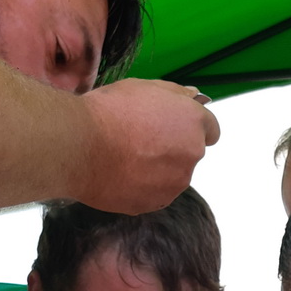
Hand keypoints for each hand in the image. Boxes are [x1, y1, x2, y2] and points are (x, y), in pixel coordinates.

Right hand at [77, 79, 219, 213]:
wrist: (80, 146)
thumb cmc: (109, 112)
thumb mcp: (144, 87)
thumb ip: (176, 94)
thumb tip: (194, 98)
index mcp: (194, 123)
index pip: (211, 129)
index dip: (190, 126)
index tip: (173, 126)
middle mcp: (192, 155)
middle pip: (190, 153)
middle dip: (173, 148)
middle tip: (140, 139)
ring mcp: (174, 183)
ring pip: (172, 176)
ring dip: (158, 169)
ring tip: (125, 157)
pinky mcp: (154, 203)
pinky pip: (153, 194)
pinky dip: (142, 186)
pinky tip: (120, 173)